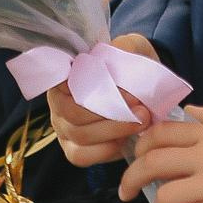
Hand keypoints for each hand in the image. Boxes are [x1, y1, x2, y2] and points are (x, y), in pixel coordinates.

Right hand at [48, 32, 156, 165]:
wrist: (144, 90)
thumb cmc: (131, 67)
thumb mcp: (132, 48)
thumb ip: (125, 46)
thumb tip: (118, 52)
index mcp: (65, 76)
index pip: (63, 81)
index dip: (92, 86)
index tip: (121, 85)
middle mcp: (58, 103)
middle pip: (73, 113)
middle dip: (110, 112)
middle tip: (141, 108)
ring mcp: (64, 129)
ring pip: (80, 136)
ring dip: (114, 130)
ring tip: (142, 120)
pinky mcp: (75, 150)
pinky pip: (82, 156)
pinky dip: (106, 150)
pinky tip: (126, 139)